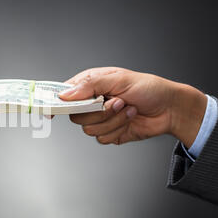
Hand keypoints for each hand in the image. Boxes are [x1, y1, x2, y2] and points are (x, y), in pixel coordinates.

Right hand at [58, 67, 206, 146]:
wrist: (169, 109)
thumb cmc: (148, 88)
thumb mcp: (119, 79)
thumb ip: (90, 85)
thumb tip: (65, 95)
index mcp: (90, 85)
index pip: (63, 95)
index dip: (54, 103)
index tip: (49, 112)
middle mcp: (91, 102)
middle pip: (75, 116)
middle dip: (99, 112)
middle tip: (117, 102)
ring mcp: (99, 119)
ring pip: (89, 129)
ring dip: (113, 120)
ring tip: (128, 109)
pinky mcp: (109, 133)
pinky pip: (102, 138)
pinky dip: (118, 130)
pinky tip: (129, 119)